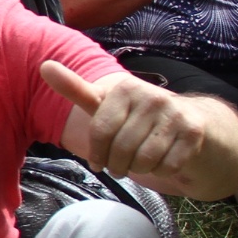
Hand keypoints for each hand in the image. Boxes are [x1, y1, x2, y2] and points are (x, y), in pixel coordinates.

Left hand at [41, 61, 217, 189]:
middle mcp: (151, 96)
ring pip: (144, 160)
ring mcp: (175, 112)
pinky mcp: (194, 132)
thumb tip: (44, 66)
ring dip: (139, 170)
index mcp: (125, 88)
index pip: (100, 132)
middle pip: (121, 150)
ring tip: (140, 162)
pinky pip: (167, 166)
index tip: (97, 162)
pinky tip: (163, 160)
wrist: (190, 122)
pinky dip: (161, 171)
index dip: (96, 153)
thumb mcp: (104, 103)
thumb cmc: (135, 117)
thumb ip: (76, 89)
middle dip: (117, 165)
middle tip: (120, 166)